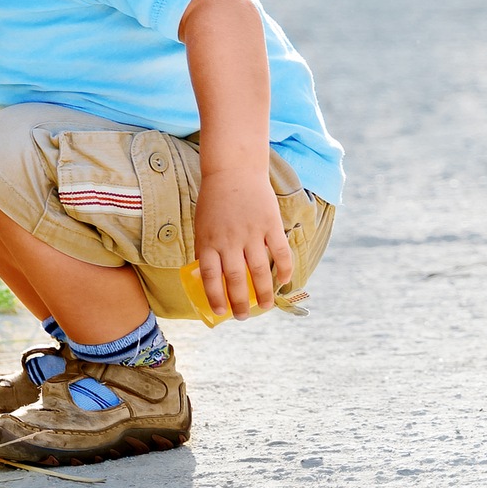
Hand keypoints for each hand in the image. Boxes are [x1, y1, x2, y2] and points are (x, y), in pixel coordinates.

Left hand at [193, 169, 292, 319]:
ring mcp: (252, 232)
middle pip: (236, 279)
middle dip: (240, 302)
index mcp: (209, 240)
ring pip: (260, 271)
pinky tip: (284, 282)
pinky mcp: (270, 224)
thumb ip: (206, 249)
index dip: (216, 297)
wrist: (233, 171)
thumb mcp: (202, 225)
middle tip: (243, 316)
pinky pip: (280, 252)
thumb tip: (207, 278)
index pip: (211, 276)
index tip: (221, 312)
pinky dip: (284, 270)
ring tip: (266, 307)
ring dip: (264, 293)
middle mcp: (230, 239)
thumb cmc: (215, 200)